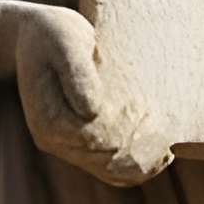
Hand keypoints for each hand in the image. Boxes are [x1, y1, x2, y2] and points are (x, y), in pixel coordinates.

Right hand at [16, 7, 172, 186]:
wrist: (36, 36)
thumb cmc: (54, 34)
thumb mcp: (65, 43)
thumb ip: (77, 74)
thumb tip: (94, 110)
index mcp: (48, 119)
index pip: (93, 138)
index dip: (124, 134)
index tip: (151, 120)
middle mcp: (53, 140)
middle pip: (102, 159)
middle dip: (135, 152)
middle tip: (167, 142)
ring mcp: (64, 145)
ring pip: (106, 169)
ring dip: (137, 164)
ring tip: (165, 153)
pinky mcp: (78, 143)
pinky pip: (106, 167)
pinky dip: (132, 165)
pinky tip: (155, 156)